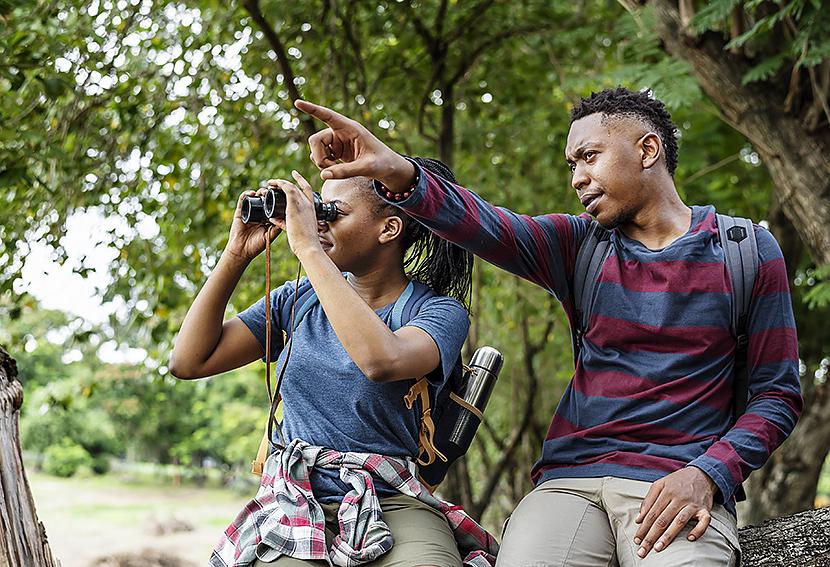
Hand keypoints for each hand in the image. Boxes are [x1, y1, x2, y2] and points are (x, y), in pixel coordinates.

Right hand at [223, 189, 280, 263]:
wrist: (242, 251)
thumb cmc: (256, 245)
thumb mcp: (270, 235)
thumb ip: (277, 227)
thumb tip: (286, 217)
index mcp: (267, 219)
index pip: (272, 206)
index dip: (276, 200)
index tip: (281, 195)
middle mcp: (259, 214)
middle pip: (264, 200)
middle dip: (268, 194)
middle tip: (272, 191)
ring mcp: (249, 211)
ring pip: (255, 198)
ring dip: (259, 192)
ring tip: (264, 192)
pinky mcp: (240, 211)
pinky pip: (243, 200)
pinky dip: (246, 194)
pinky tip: (252, 193)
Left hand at [266, 171, 322, 258]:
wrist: (308, 247)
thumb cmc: (304, 243)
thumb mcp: (294, 230)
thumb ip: (283, 222)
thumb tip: (273, 218)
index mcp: (311, 210)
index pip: (308, 190)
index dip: (301, 181)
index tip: (295, 174)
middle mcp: (309, 204)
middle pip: (298, 187)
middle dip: (287, 183)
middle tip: (276, 183)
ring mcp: (303, 204)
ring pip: (291, 186)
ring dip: (280, 182)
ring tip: (271, 183)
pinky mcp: (295, 205)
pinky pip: (287, 189)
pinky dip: (279, 184)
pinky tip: (272, 184)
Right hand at [294, 99, 414, 190]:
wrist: (387, 168)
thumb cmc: (382, 163)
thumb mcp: (367, 168)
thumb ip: (345, 171)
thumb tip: (323, 175)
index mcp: (350, 128)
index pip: (328, 116)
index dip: (312, 110)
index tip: (297, 102)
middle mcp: (341, 133)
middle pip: (315, 140)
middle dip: (318, 156)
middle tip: (328, 169)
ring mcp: (337, 142)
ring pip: (316, 150)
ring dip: (322, 163)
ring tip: (338, 171)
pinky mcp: (336, 152)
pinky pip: (320, 158)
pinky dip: (325, 167)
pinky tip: (336, 170)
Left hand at [633, 467, 716, 557]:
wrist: (701, 474)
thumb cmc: (677, 482)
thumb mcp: (660, 484)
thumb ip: (648, 500)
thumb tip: (638, 519)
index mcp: (665, 492)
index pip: (651, 514)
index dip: (643, 528)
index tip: (637, 540)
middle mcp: (678, 498)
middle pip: (662, 520)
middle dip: (651, 536)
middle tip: (643, 550)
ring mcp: (692, 504)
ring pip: (679, 521)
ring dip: (668, 536)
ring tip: (658, 548)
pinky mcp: (705, 509)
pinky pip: (704, 521)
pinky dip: (698, 530)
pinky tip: (690, 538)